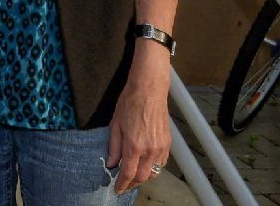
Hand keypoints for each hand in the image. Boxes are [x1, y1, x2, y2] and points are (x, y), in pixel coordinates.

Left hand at [107, 58, 171, 193]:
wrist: (149, 90)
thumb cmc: (129, 103)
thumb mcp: (115, 124)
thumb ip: (113, 146)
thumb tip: (111, 164)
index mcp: (134, 145)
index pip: (128, 173)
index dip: (122, 184)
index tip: (117, 189)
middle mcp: (150, 150)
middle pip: (143, 177)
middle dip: (132, 184)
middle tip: (124, 185)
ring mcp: (161, 147)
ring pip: (154, 172)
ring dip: (143, 177)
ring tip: (133, 175)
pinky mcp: (168, 143)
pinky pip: (161, 162)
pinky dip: (152, 167)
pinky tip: (145, 163)